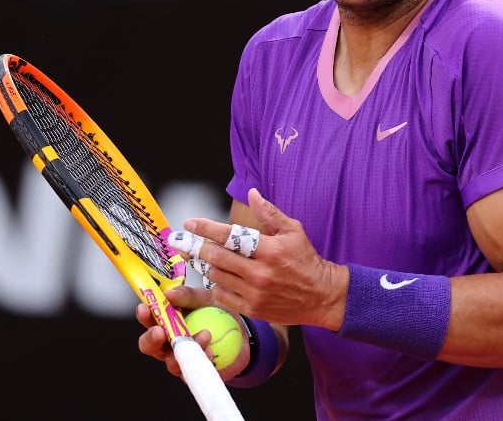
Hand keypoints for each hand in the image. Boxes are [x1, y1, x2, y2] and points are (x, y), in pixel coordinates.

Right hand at [135, 285, 249, 379]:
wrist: (240, 331)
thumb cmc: (215, 312)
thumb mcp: (203, 297)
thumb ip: (187, 295)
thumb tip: (169, 294)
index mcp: (165, 322)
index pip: (148, 319)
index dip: (143, 315)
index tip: (145, 308)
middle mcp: (167, 343)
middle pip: (149, 346)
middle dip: (151, 339)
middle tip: (160, 331)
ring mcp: (179, 359)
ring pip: (171, 361)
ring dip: (184, 349)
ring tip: (204, 335)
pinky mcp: (194, 372)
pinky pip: (192, 371)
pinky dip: (201, 360)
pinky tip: (211, 351)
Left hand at [183, 188, 348, 331]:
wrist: (321, 295)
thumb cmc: (305, 260)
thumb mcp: (293, 230)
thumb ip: (269, 213)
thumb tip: (252, 193)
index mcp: (269, 250)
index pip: (230, 236)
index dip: (206, 229)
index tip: (189, 223)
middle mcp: (260, 272)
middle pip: (217, 258)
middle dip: (196, 248)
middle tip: (181, 242)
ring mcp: (255, 293)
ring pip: (217, 277)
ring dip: (204, 266)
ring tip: (198, 258)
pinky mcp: (253, 309)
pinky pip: (223, 296)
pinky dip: (215, 285)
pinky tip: (214, 277)